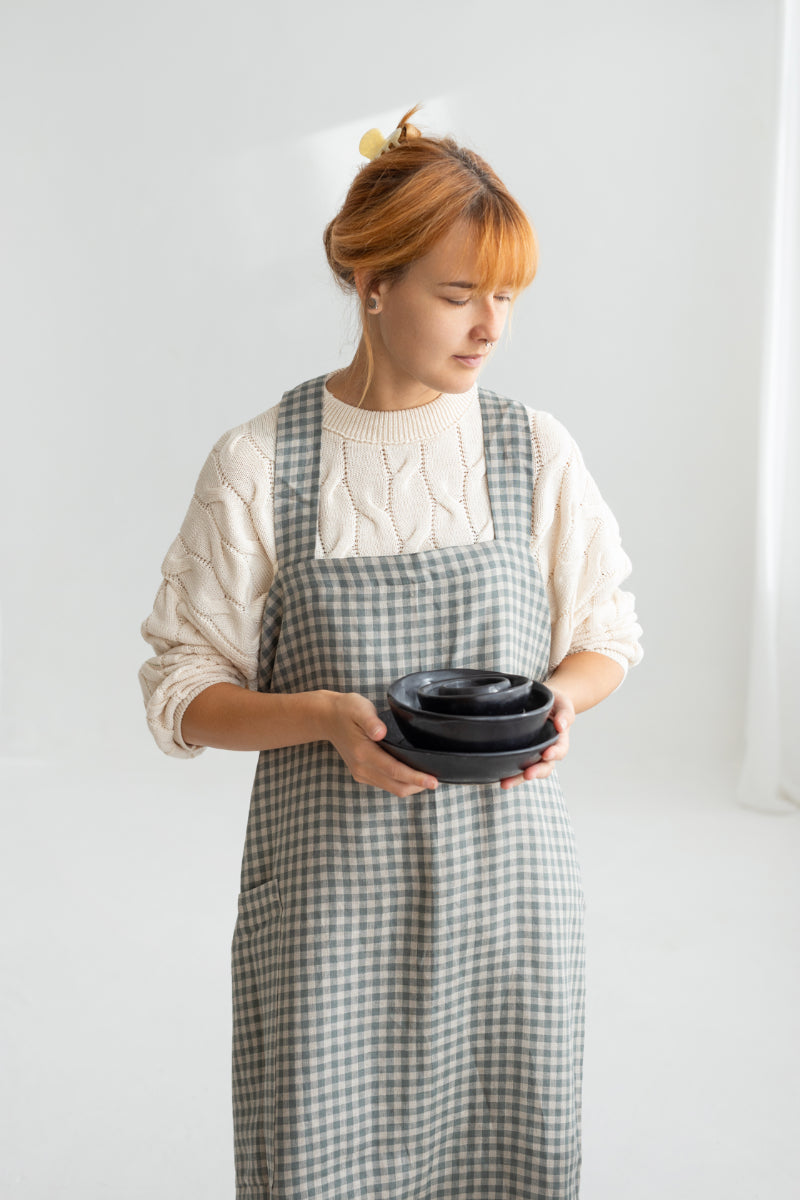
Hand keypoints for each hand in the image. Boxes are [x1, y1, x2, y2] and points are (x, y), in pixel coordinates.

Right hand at [321, 691, 437, 797]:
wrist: (327, 718)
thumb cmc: (346, 710)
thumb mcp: (359, 707)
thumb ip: (371, 721)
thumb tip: (381, 732)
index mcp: (363, 752)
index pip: (394, 770)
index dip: (415, 778)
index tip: (433, 781)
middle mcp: (361, 767)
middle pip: (396, 786)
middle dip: (417, 786)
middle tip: (437, 780)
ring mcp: (361, 773)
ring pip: (392, 788)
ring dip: (410, 786)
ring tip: (428, 779)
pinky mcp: (361, 774)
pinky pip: (385, 784)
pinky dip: (400, 783)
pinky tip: (411, 775)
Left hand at [499, 688, 574, 789]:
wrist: (544, 701)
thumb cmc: (555, 703)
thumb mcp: (563, 703)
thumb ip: (565, 713)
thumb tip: (561, 725)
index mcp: (559, 740)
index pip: (559, 750)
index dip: (554, 753)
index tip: (546, 754)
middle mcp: (547, 750)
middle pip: (544, 767)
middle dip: (536, 772)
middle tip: (527, 775)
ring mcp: (533, 753)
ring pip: (528, 770)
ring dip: (517, 778)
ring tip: (505, 784)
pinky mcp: (520, 752)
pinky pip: (516, 765)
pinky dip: (508, 772)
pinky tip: (497, 776)